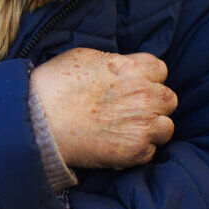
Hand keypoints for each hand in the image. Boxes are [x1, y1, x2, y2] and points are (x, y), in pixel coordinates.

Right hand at [30, 48, 176, 168]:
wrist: (39, 121)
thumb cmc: (54, 85)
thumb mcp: (84, 56)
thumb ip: (113, 61)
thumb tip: (120, 67)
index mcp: (133, 68)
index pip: (160, 70)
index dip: (147, 79)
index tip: (133, 86)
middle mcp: (144, 95)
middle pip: (168, 99)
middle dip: (154, 104)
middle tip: (132, 111)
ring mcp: (142, 124)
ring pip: (166, 128)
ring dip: (151, 129)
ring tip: (128, 131)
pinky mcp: (135, 151)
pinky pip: (151, 152)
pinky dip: (137, 151)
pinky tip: (117, 146)